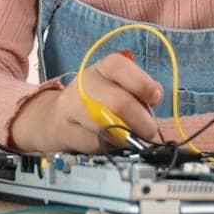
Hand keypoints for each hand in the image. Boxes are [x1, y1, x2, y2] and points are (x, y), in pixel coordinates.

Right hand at [9, 52, 162, 152]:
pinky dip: (108, 147)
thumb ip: (140, 92)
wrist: (58, 118)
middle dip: (141, 121)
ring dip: (126, 138)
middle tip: (149, 131)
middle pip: (118, 101)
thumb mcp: (119, 88)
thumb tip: (154, 99)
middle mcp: (85, 83)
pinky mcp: (63, 130)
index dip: (142, 84)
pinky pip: (93, 143)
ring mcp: (71, 106)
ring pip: (106, 126)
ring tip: (131, 139)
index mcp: (103, 68)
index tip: (155, 98)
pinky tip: (109, 143)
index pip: (120, 66)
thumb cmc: (99, 102)